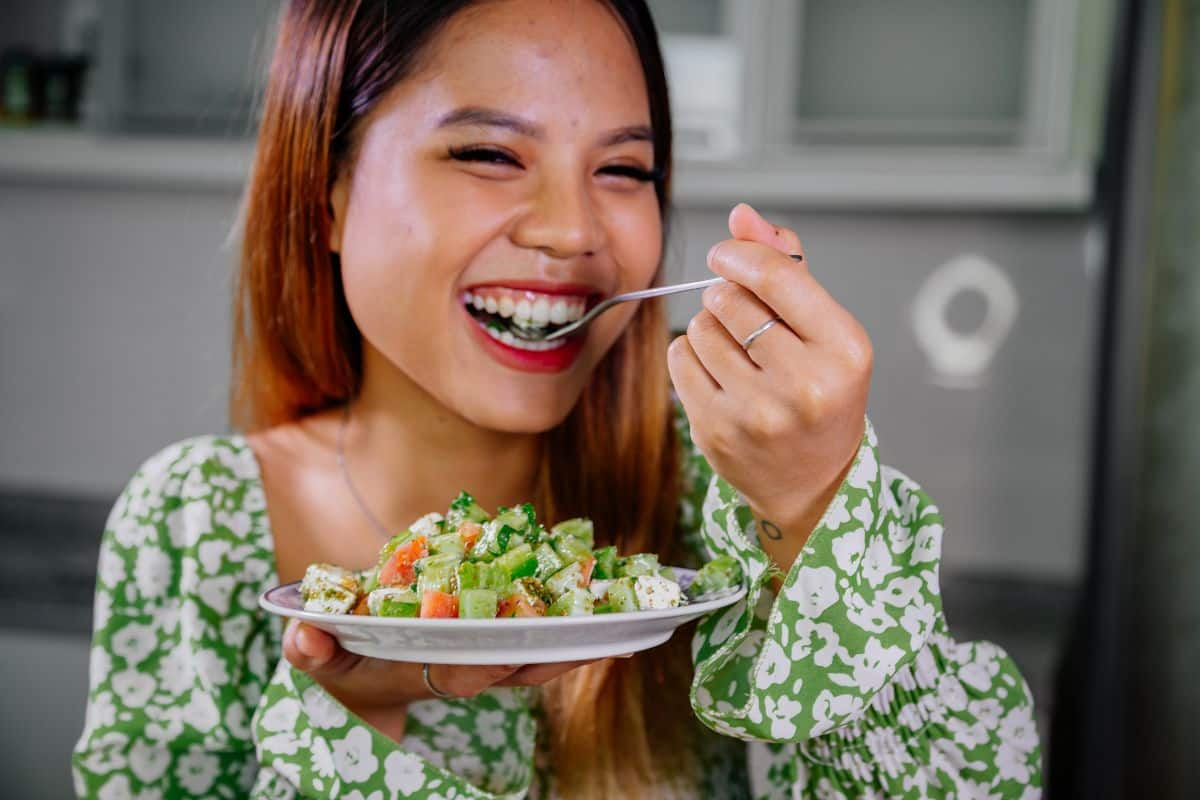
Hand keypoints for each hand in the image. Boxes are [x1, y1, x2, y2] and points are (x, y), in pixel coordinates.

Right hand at [284, 621, 603, 740]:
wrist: (366, 672)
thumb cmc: (345, 664)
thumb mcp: (321, 659)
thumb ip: (312, 649)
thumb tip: (305, 633)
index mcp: (424, 672)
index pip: (461, 674)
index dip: (486, 663)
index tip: (510, 649)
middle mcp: (464, 668)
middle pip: (518, 665)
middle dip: (554, 651)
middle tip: (594, 631)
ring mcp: (488, 656)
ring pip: (539, 650)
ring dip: (578, 637)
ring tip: (621, 618)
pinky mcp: (503, 636)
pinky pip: (544, 631)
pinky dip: (575, 623)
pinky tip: (613, 607)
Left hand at [667, 203, 871, 566]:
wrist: (812, 483)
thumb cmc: (822, 396)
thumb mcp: (826, 332)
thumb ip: (789, 268)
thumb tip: (742, 216)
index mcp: (844, 351)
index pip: (778, 278)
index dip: (741, 254)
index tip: (724, 254)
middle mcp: (804, 384)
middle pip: (732, 299)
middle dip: (728, 295)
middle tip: (743, 317)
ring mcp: (757, 412)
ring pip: (701, 328)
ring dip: (710, 327)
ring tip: (736, 351)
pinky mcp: (715, 430)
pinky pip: (681, 359)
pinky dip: (691, 355)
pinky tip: (718, 372)